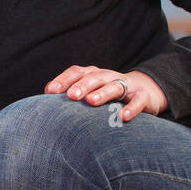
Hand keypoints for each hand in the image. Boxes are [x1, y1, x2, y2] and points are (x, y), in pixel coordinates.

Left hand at [45, 65, 168, 120]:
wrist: (145, 92)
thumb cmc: (109, 95)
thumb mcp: (91, 92)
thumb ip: (71, 95)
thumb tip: (44, 104)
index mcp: (93, 74)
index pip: (76, 72)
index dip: (64, 79)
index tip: (50, 91)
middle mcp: (109, 76)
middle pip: (94, 77)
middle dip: (82, 85)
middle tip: (71, 96)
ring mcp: (127, 85)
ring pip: (115, 86)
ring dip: (102, 93)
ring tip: (91, 102)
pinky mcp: (142, 96)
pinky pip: (137, 101)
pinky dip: (131, 108)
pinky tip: (123, 117)